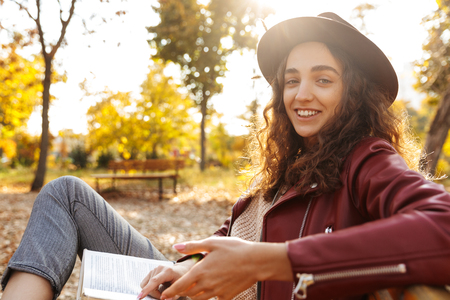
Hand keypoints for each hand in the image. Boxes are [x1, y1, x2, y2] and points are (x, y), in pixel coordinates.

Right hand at [138, 259, 195, 298]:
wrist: (181, 270)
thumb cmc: (181, 278)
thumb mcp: (181, 287)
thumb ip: (172, 294)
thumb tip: (164, 299)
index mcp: (167, 271)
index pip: (155, 281)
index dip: (147, 289)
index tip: (140, 297)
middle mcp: (159, 268)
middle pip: (149, 285)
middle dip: (154, 294)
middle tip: (162, 297)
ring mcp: (154, 269)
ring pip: (145, 284)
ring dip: (151, 291)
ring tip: (160, 291)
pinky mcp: (152, 271)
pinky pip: (145, 282)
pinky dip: (150, 288)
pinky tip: (157, 287)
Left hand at [160, 237, 292, 299]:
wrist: (256, 261)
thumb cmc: (234, 249)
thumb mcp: (212, 243)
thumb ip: (192, 247)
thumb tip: (175, 247)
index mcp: (200, 271)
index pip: (179, 286)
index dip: (170, 292)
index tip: (163, 296)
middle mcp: (206, 285)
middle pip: (188, 294)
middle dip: (182, 292)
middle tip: (179, 289)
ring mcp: (217, 292)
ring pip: (200, 299)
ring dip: (194, 295)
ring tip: (193, 289)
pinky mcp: (227, 296)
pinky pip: (215, 299)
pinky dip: (211, 296)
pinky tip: (213, 288)